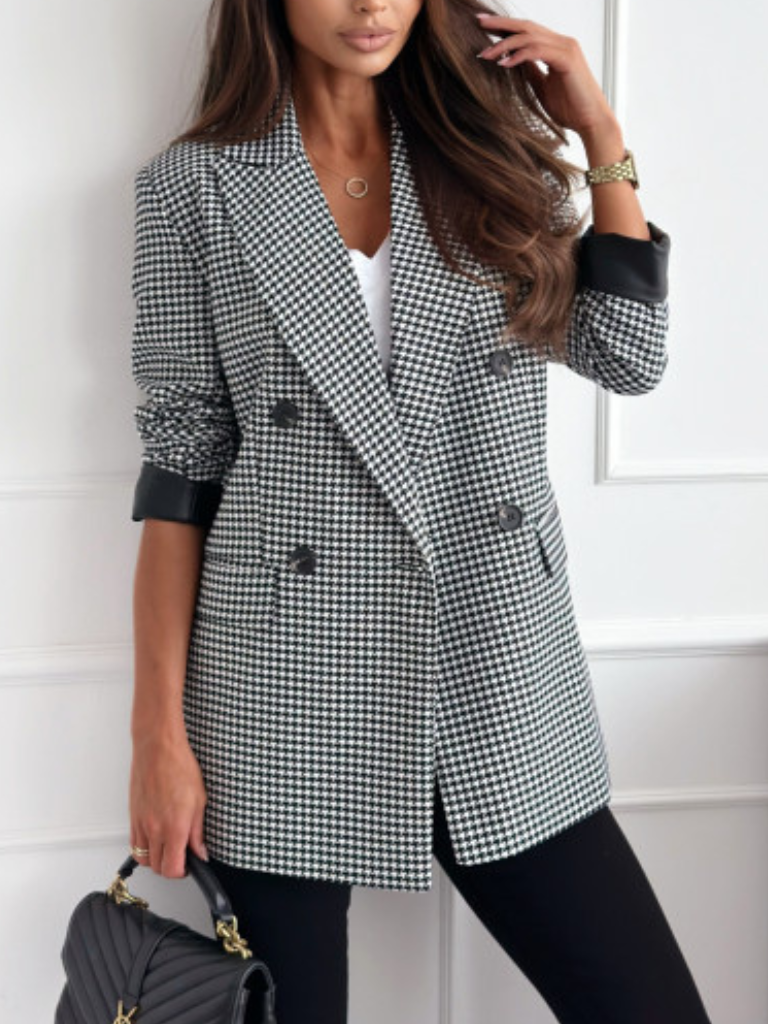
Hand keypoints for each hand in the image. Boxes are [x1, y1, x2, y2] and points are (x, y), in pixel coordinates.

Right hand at [129, 727, 209, 877]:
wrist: (158, 749)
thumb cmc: (179, 767)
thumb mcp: (200, 800)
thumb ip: (198, 831)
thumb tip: (200, 851)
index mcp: (174, 827)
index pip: (172, 869)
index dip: (181, 873)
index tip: (189, 865)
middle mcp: (154, 829)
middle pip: (157, 867)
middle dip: (170, 867)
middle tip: (181, 856)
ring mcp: (141, 824)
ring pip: (144, 858)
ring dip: (156, 858)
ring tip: (169, 847)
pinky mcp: (133, 816)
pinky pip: (135, 843)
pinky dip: (145, 846)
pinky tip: (155, 836)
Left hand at [475, 13, 616, 138]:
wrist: (591, 122)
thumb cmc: (570, 108)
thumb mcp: (542, 87)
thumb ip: (530, 71)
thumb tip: (511, 61)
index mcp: (557, 47)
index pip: (527, 30)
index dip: (505, 27)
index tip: (483, 27)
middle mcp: (563, 42)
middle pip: (526, 26)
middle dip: (501, 24)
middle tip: (478, 22)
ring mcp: (567, 49)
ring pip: (530, 37)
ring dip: (505, 44)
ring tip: (485, 53)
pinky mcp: (568, 60)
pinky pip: (538, 51)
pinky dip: (519, 55)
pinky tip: (503, 63)